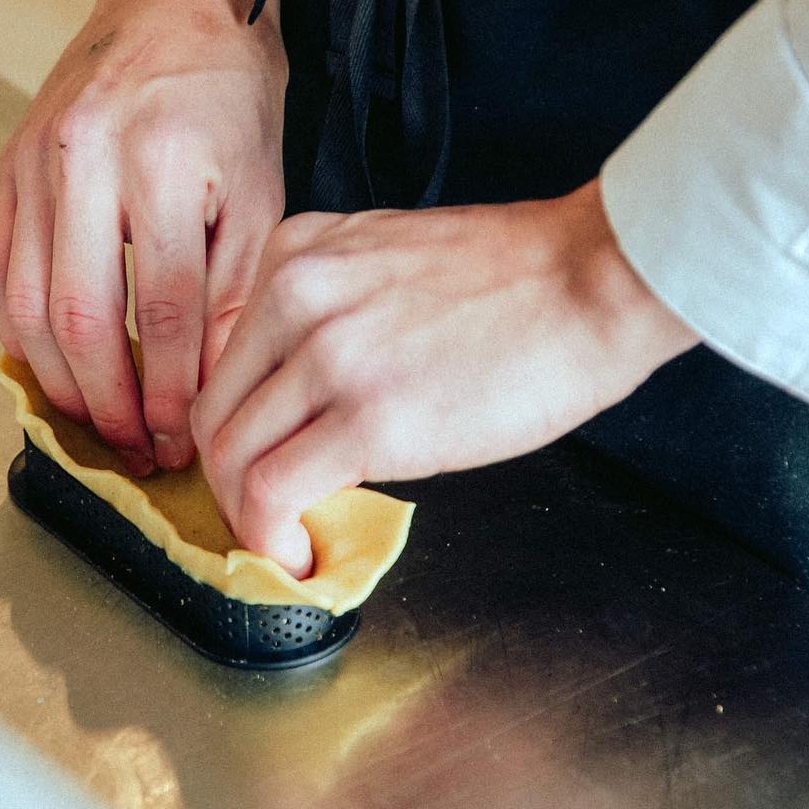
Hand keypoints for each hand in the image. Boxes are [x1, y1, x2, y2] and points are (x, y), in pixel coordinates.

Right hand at [0, 0, 286, 474]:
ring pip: (22, 304)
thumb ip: (236, 282)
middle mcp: (85, 162)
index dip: (173, 389)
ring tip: (94, 421)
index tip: (185, 435)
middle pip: (82, 317)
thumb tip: (220, 380)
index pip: (165, 309)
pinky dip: (13, 330)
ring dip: (56, 379)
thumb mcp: (263, 181)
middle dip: (109, 402)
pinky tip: (46, 362)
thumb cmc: (227, 83)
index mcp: (163, 161)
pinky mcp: (5, 167)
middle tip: (136, 446)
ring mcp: (32, 164)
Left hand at [191, 180, 697, 574]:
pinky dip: (272, 540)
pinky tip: (305, 555)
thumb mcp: (386, 261)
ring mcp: (327, 354)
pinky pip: (273, 494)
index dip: (241, 429)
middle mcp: (294, 294)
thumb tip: (303, 400)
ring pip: (231, 459)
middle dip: (232, 482)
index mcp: (296, 253)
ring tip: (293, 540)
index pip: (226, 359)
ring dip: (252, 518)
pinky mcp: (368, 417)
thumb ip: (327, 314)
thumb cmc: (517, 278)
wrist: (593, 279)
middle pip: (215, 413)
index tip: (266, 465)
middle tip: (272, 517)